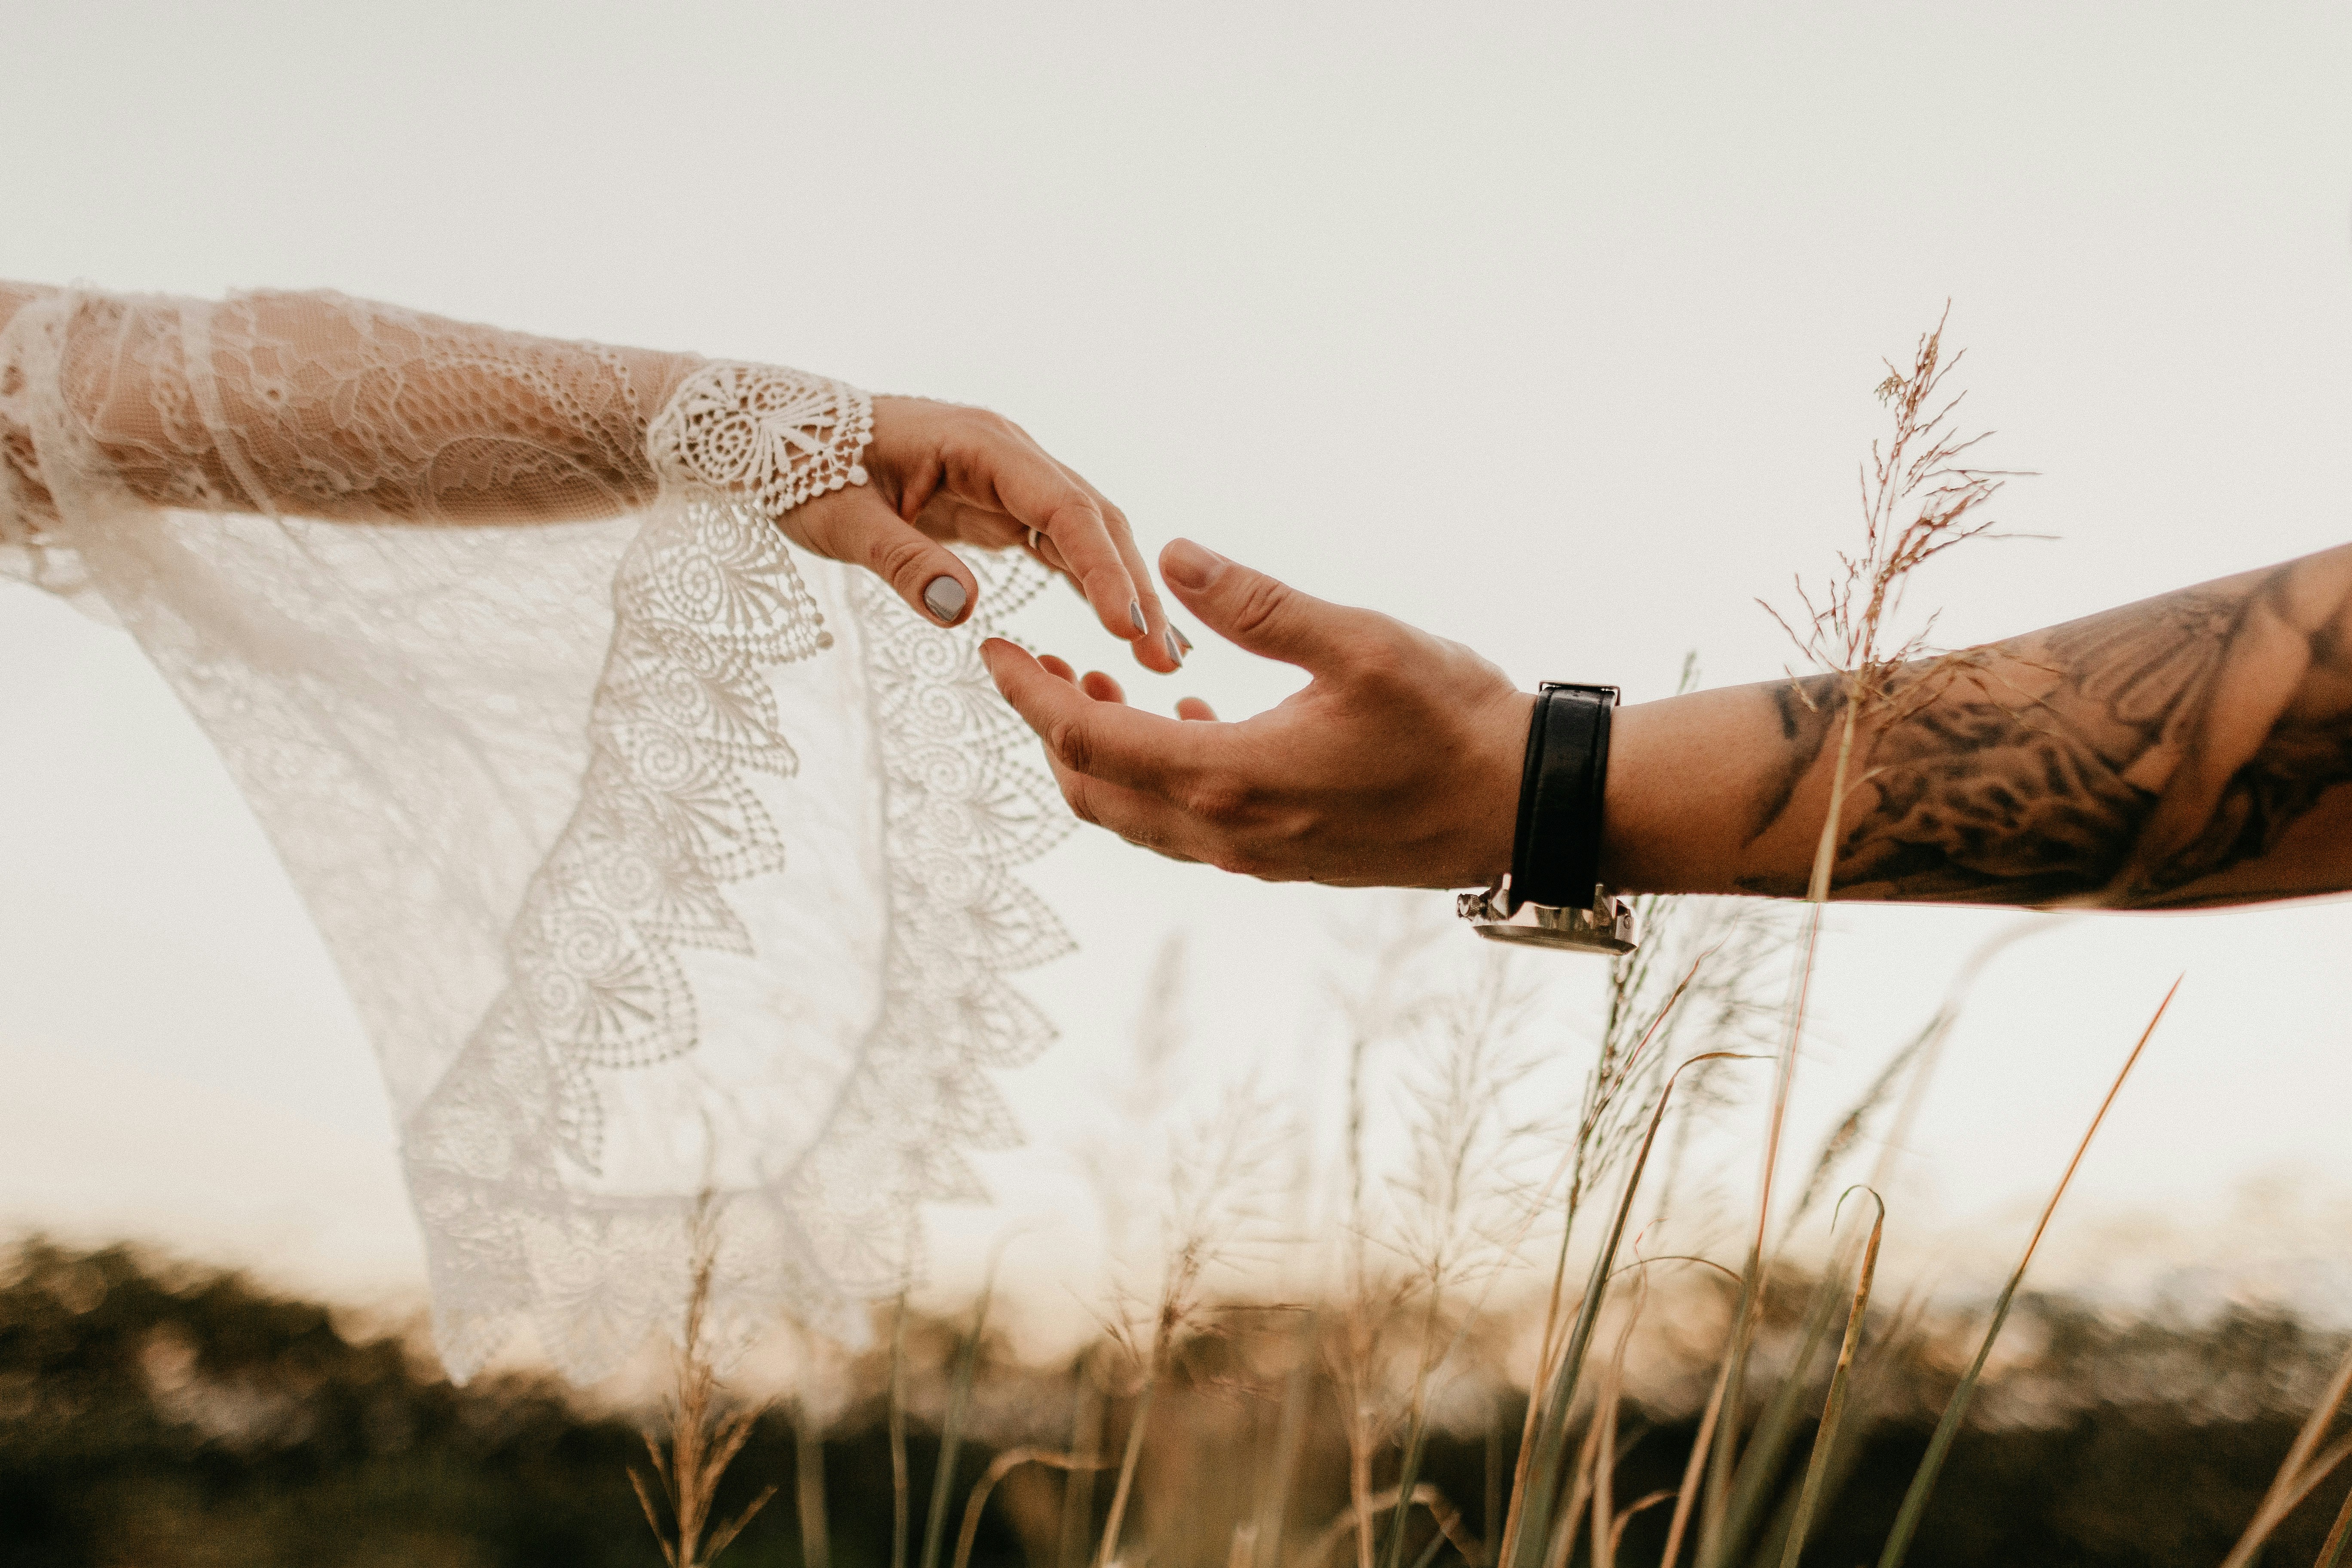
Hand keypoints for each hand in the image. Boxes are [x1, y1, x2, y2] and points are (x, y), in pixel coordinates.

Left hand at [784, 395, 1179, 671]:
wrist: (777, 436)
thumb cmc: (801, 467)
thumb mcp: (840, 518)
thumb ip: (900, 560)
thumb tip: (959, 611)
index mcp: (979, 444)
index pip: (1062, 507)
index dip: (1101, 568)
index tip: (1125, 626)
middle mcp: (1008, 453)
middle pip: (1093, 520)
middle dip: (1133, 588)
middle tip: (1165, 660)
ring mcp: (1008, 478)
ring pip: (1086, 534)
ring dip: (1123, 591)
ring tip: (1161, 657)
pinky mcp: (998, 505)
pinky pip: (1058, 544)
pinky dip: (1092, 585)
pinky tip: (1121, 628)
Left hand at [982, 539, 1531, 886]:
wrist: (1524, 808)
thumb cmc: (1454, 722)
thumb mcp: (1361, 643)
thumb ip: (1259, 604)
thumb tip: (1170, 555)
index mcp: (1232, 777)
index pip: (1088, 738)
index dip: (1030, 694)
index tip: (994, 649)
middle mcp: (1229, 831)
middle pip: (1094, 789)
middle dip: (1051, 727)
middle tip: (1035, 662)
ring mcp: (1254, 856)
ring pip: (1136, 815)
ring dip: (1100, 753)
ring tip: (1097, 679)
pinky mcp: (1283, 860)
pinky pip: (1186, 825)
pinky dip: (1155, 775)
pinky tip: (1182, 719)